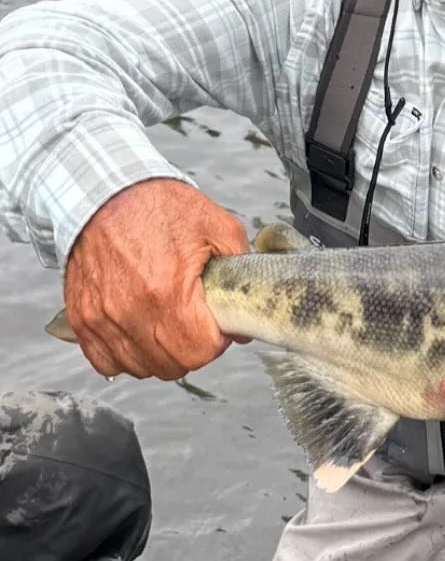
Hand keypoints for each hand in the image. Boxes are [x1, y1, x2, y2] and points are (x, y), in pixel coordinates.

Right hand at [63, 178, 249, 380]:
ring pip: (140, 367)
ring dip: (160, 356)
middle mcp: (131, 310)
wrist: (103, 193)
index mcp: (168, 291)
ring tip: (168, 328)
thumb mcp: (217, 225)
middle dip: (193, 350)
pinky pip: (105, 361)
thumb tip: (245, 317)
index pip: (200, 351)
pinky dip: (125, 357)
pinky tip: (140, 335)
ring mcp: (103, 317)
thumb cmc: (158, 207)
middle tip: (195, 326)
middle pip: (173, 365)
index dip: (217, 342)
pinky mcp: (82, 318)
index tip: (216, 325)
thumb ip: (239, 268)